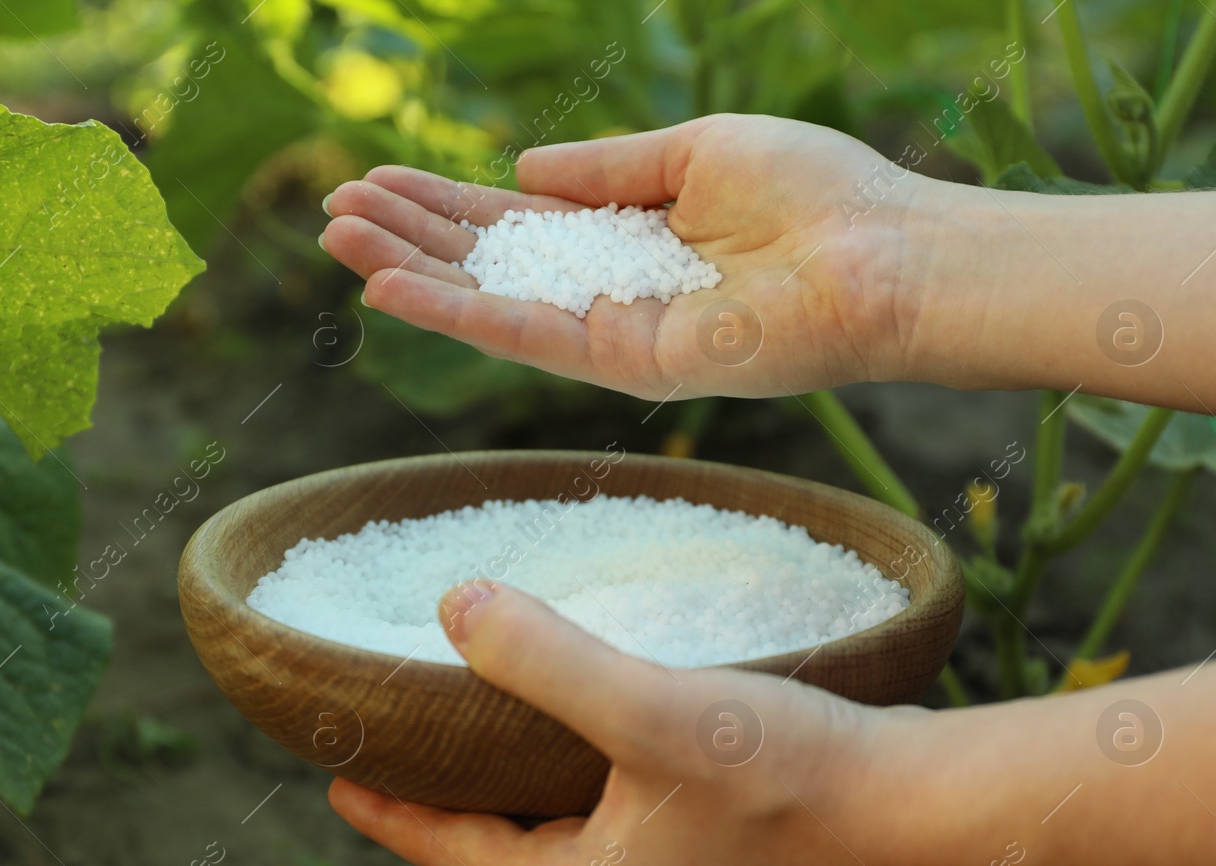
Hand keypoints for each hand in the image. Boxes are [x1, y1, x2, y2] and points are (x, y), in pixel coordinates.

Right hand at [320, 114, 933, 401]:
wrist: (884, 255)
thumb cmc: (815, 193)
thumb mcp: (694, 151)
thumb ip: (605, 167)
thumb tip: (521, 169)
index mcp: (626, 235)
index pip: (514, 222)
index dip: (444, 202)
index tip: (375, 180)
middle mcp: (610, 290)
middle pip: (488, 264)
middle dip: (410, 236)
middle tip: (331, 209)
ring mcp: (613, 332)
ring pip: (490, 303)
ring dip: (411, 272)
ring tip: (338, 239)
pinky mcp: (626, 363)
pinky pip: (526, 335)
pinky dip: (456, 312)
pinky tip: (391, 287)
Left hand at [327, 582, 929, 865]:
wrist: (922, 808)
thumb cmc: (790, 774)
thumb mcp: (648, 711)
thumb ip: (544, 660)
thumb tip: (452, 607)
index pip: (457, 853)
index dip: (391, 815)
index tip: (336, 780)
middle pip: (503, 844)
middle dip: (448, 795)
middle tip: (399, 739)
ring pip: (561, 822)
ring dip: (516, 773)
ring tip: (478, 716)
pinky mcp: (712, 843)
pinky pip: (613, 805)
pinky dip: (578, 761)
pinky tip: (584, 710)